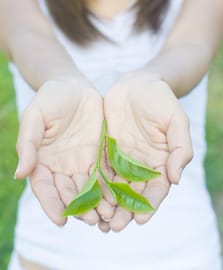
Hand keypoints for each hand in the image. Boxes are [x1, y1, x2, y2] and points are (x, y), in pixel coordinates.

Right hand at [15, 78, 113, 224]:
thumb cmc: (49, 99)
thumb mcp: (34, 117)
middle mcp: (61, 166)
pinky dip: (109, 186)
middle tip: (91, 220)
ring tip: (107, 214)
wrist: (73, 85)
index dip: (51, 205)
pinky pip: (104, 172)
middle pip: (68, 192)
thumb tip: (20, 175)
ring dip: (96, 202)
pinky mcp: (99, 154)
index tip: (60, 220)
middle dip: (79, 208)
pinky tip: (117, 196)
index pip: (44, 188)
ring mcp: (81, 161)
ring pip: (88, 187)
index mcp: (41, 161)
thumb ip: (28, 144)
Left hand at [102, 72, 192, 231]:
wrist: (138, 83)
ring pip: (114, 186)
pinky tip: (86, 197)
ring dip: (107, 204)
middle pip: (133, 193)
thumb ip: (180, 149)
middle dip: (125, 211)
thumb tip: (176, 179)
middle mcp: (141, 164)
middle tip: (114, 227)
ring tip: (98, 221)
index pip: (157, 189)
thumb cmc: (161, 100)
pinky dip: (94, 185)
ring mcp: (122, 158)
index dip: (150, 205)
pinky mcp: (105, 149)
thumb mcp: (176, 121)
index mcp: (160, 161)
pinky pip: (99, 169)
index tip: (140, 219)